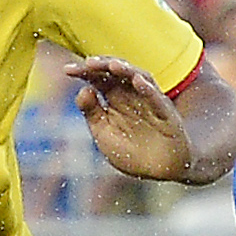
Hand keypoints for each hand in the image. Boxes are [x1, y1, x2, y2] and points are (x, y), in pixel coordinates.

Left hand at [73, 58, 197, 181]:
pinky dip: (148, 90)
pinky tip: (138, 82)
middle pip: (117, 73)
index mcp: (115, 99)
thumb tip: (84, 89)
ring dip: (126, 71)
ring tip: (113, 65)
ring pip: (139, 79)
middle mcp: (132, 96)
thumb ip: (91, 113)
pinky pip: (158, 100)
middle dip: (103, 66)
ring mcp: (150, 103)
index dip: (84, 72)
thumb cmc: (131, 153)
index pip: (99, 78)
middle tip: (89, 63)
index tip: (68, 71)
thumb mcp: (103, 134)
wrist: (159, 172)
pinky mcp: (167, 116)